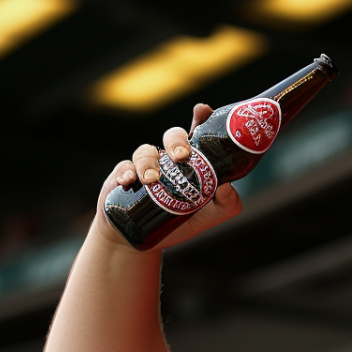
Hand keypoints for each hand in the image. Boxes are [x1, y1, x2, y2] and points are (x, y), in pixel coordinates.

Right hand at [95, 103, 242, 250]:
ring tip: (152, 180)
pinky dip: (127, 172)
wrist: (144, 240)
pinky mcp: (124, 175)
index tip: (202, 112)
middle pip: (173, 137)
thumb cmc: (179, 223)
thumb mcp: (210, 217)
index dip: (199, 120)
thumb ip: (227, 204)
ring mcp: (146, 166)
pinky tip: (129, 181)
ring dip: (149, 162)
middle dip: (177, 141)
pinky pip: (124, 167)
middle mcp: (169, 161)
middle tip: (181, 156)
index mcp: (192, 164)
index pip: (197, 136)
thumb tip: (226, 187)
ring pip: (147, 151)